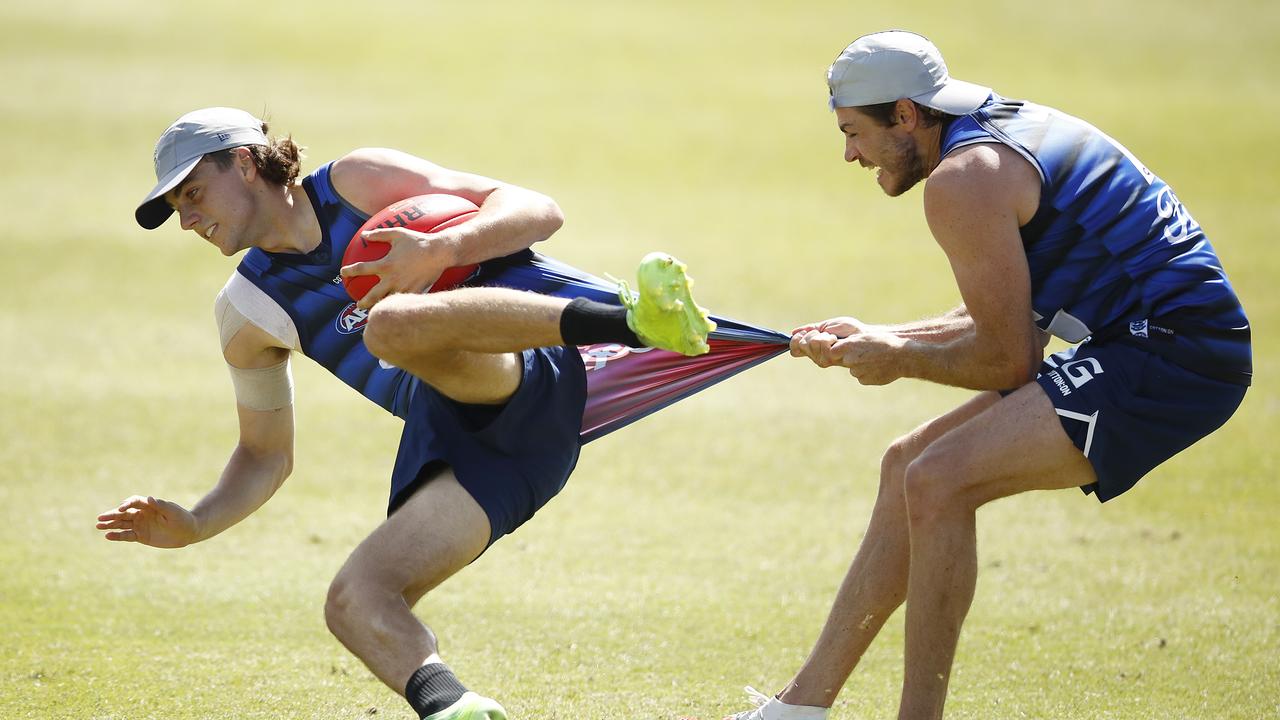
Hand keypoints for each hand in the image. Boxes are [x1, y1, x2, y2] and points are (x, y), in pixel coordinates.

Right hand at [96, 496, 198, 548]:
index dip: (126, 504)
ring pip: (122, 524)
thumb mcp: (172, 511)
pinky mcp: (140, 536)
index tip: (121, 509)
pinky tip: (108, 536)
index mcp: (149, 505)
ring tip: (98, 526)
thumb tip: (148, 498)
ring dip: (110, 525)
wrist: (187, 532)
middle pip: (123, 513)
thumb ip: (161, 505)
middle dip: (112, 515)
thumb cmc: (182, 518)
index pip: (133, 502)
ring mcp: (140, 525)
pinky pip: (126, 536)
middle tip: (100, 518)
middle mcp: (141, 514)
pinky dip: (117, 536)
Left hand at [340, 227, 458, 309]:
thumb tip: (364, 235)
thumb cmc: (418, 241)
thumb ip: (379, 234)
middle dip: (363, 302)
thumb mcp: (397, 234)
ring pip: (388, 302)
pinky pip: (403, 302)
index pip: (362, 269)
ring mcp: (404, 288)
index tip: (343, 273)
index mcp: (386, 264)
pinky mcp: (415, 292)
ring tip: (376, 311)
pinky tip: (396, 308)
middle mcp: (393, 279)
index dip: (349, 271)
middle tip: (359, 304)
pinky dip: (398, 306)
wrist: (440, 252)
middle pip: (372, 295)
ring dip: (380, 307)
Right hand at [789, 316, 878, 366]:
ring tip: (832, 336)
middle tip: (823, 333)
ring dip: (819, 337)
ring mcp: (825, 359)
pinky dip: (826, 340)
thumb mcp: (827, 326)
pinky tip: (834, 339)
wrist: (864, 335)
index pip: (796, 349)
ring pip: (810, 348)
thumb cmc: (849, 330)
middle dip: (808, 336)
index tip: (802, 334)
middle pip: (800, 348)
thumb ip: (811, 329)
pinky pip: (821, 350)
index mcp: (815, 347)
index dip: (795, 342)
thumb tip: (794, 332)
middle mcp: (818, 355)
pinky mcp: (833, 359)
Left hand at [830, 333, 906, 384]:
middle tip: (867, 355)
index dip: (839, 352)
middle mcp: (850, 359)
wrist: (902, 356)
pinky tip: (879, 368)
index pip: (832, 352)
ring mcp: (857, 371)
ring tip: (876, 361)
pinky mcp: (864, 380)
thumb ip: (851, 343)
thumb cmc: (885, 343)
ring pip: (854, 370)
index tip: (845, 351)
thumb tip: (838, 346)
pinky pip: (862, 377)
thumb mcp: (866, 337)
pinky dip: (868, 374)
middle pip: (845, 361)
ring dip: (861, 367)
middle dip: (852, 359)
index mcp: (849, 346)